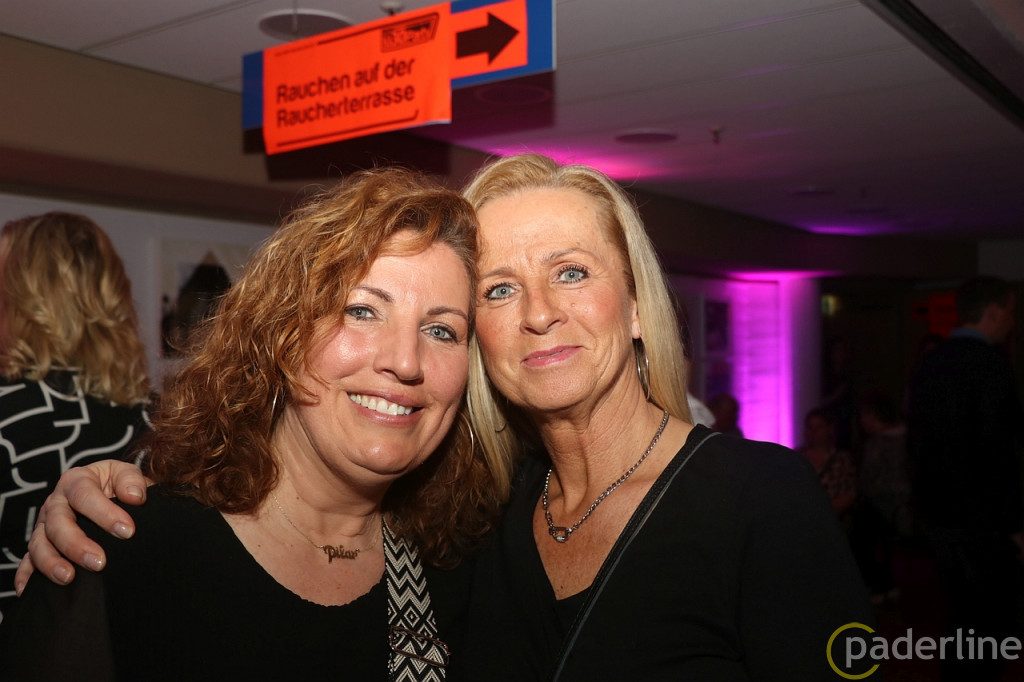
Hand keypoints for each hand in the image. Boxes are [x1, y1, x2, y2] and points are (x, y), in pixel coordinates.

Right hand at [14, 460, 148, 593]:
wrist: (107, 492)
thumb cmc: (116, 485)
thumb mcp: (125, 474)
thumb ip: (132, 480)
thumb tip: (135, 497)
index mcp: (76, 481)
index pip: (85, 495)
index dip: (105, 513)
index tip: (127, 531)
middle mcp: (56, 502)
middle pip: (58, 523)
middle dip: (77, 544)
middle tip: (99, 562)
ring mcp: (44, 524)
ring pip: (39, 543)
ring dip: (51, 562)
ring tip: (68, 578)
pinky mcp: (39, 543)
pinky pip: (27, 560)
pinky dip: (25, 574)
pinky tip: (28, 589)